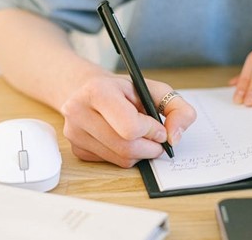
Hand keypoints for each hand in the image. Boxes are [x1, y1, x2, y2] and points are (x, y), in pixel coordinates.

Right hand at [61, 74, 195, 167]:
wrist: (90, 90)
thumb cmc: (123, 90)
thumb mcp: (154, 89)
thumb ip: (177, 108)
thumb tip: (174, 138)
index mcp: (97, 91)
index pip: (130, 127)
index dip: (152, 130)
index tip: (157, 126)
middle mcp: (79, 111)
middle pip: (126, 147)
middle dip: (150, 146)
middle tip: (156, 137)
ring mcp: (74, 132)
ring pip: (120, 159)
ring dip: (140, 152)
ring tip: (141, 136)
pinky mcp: (76, 148)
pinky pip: (111, 162)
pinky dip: (126, 155)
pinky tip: (123, 139)